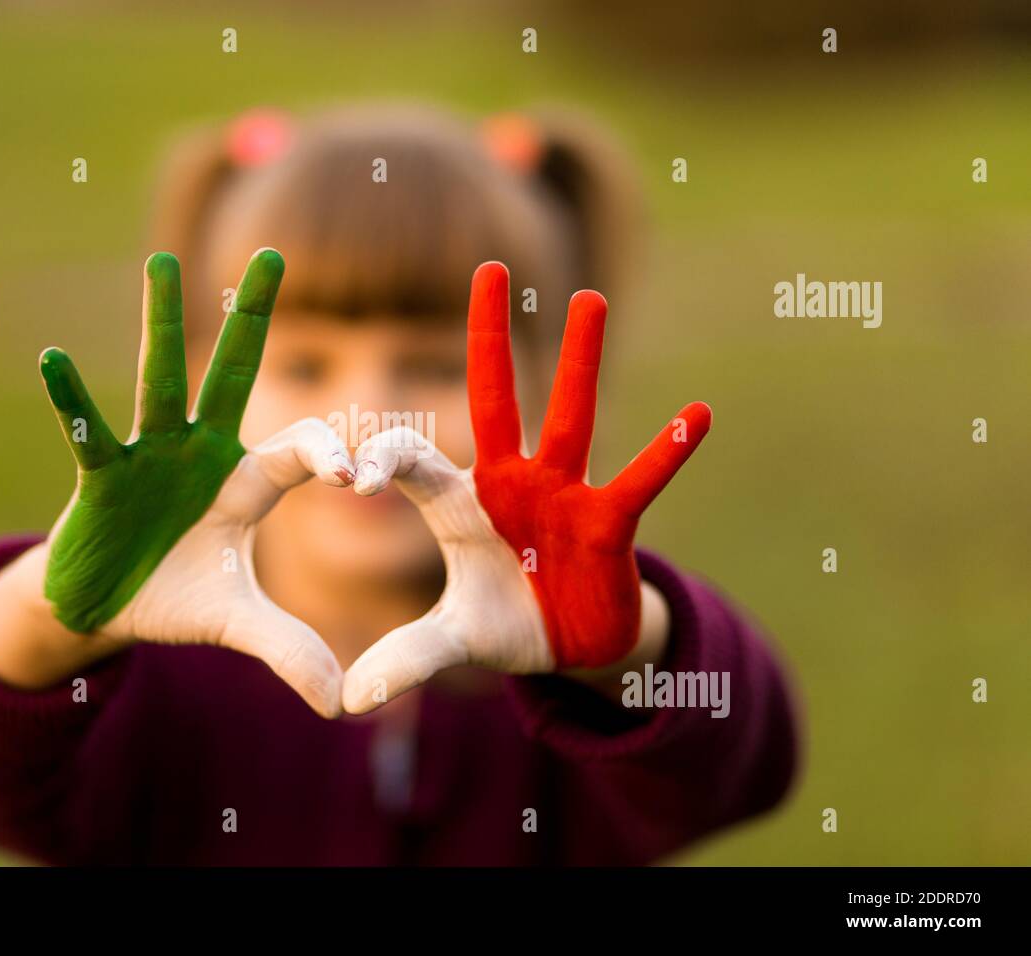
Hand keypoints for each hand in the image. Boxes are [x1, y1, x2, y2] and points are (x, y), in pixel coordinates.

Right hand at [34, 249, 353, 716]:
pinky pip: (86, 433)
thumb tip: (338, 700)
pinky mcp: (99, 477)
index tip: (356, 473)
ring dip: (160, 327)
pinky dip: (70, 401)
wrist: (107, 608)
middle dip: (251, 319)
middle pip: (231, 376)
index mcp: (244, 481)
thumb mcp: (236, 622)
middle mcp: (199, 453)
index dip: (327, 455)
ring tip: (157, 264)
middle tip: (273, 253)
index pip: (298, 451)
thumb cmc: (177, 598)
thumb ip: (287, 647)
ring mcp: (147, 458)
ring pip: (156, 383)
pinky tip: (51, 358)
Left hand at [341, 261, 710, 713]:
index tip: (352, 478)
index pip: (413, 462)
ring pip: (572, 418)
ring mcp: (563, 497)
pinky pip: (639, 484)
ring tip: (590, 298)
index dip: (384, 461)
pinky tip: (698, 413)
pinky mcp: (608, 526)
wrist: (568, 647)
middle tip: (488, 268)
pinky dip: (667, 452)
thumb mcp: (453, 641)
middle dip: (488, 338)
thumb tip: (346, 703)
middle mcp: (511, 483)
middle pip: (497, 400)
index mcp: (461, 502)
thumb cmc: (506, 623)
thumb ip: (407, 658)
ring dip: (582, 360)